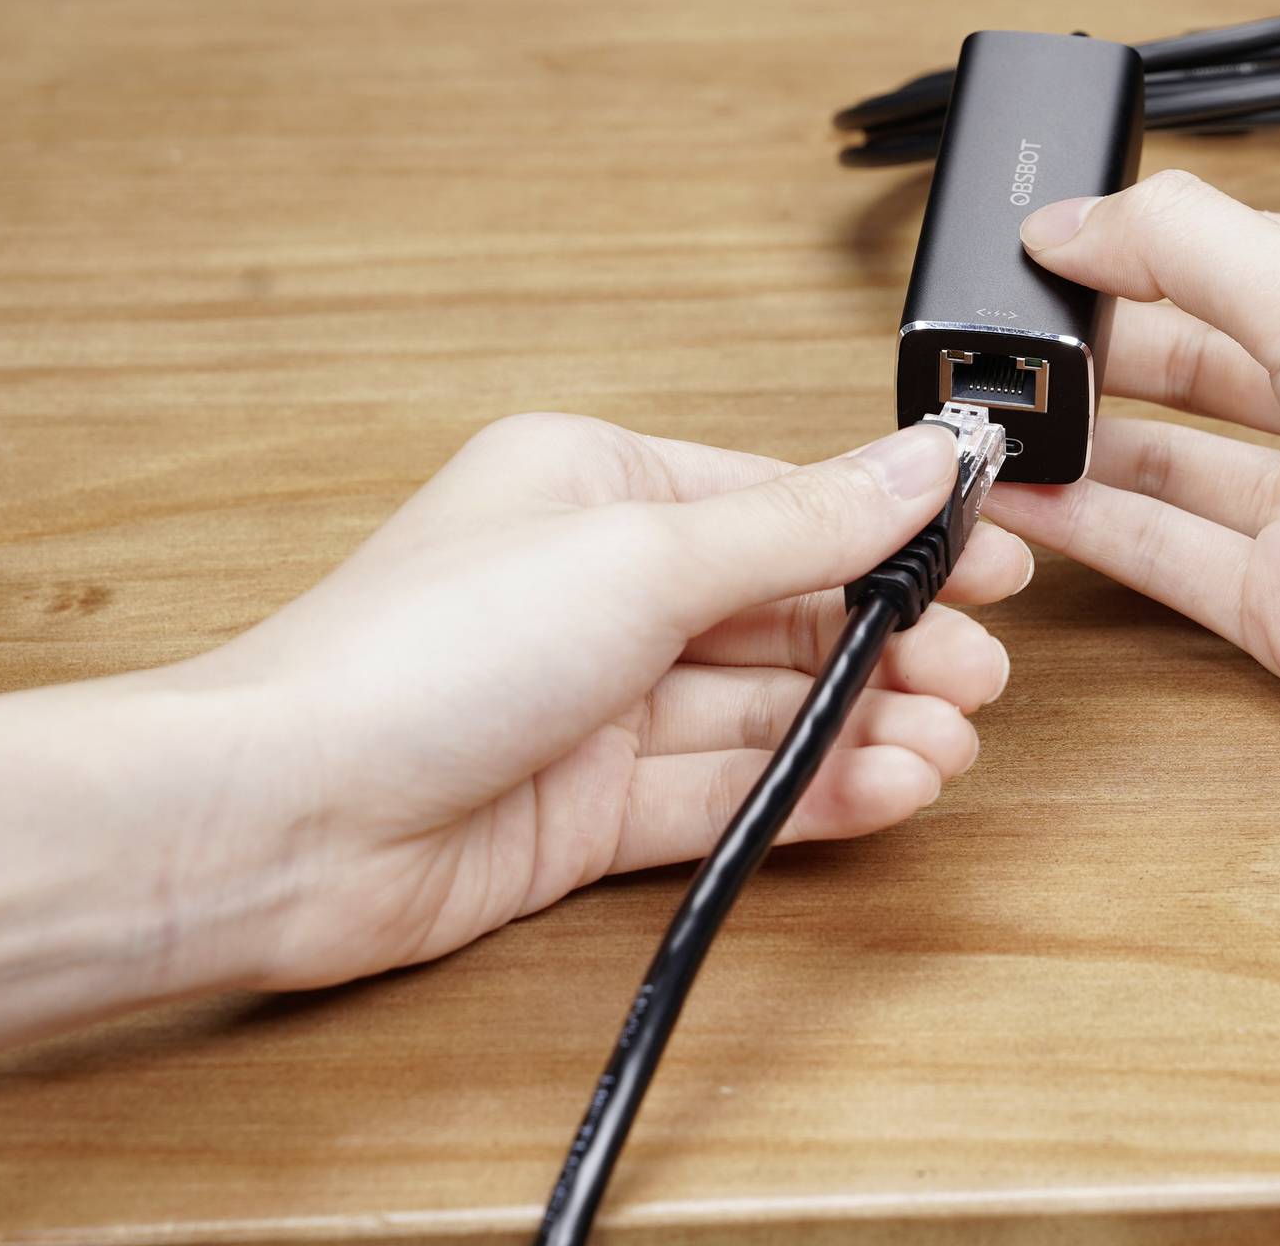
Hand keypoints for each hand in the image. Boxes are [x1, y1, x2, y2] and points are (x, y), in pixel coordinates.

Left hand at [164, 413, 1030, 990]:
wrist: (284, 818)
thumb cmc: (419, 655)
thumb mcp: (645, 557)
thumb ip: (805, 524)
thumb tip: (923, 461)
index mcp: (598, 485)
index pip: (783, 502)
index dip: (894, 534)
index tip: (994, 560)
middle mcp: (599, 588)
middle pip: (787, 611)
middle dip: (892, 643)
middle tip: (980, 676)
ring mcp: (595, 703)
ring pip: (768, 710)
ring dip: (866, 725)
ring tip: (948, 746)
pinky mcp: (588, 811)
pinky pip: (730, 791)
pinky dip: (812, 791)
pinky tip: (886, 788)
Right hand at [984, 170, 1279, 791]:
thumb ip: (1190, 246)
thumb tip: (1077, 217)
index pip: (1243, 255)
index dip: (1143, 247)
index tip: (1045, 242)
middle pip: (1201, 357)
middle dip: (1105, 344)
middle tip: (1009, 338)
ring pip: (1176, 459)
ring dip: (1086, 438)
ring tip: (998, 417)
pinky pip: (1170, 553)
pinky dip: (1095, 526)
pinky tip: (1028, 500)